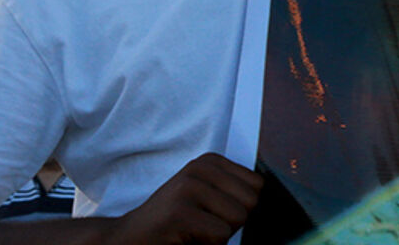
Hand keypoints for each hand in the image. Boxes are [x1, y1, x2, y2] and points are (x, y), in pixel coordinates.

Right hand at [108, 153, 262, 244]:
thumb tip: (270, 196)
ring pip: (237, 219)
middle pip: (250, 202)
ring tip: (191, 231)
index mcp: (211, 161)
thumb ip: (235, 193)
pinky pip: (219, 234)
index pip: (257, 186)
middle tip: (200, 225)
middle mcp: (200, 168)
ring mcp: (188, 187)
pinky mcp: (179, 211)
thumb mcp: (207, 198)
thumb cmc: (174, 224)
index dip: (238, 209)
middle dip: (230, 223)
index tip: (209, 213)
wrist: (127, 238)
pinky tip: (183, 238)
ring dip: (218, 236)